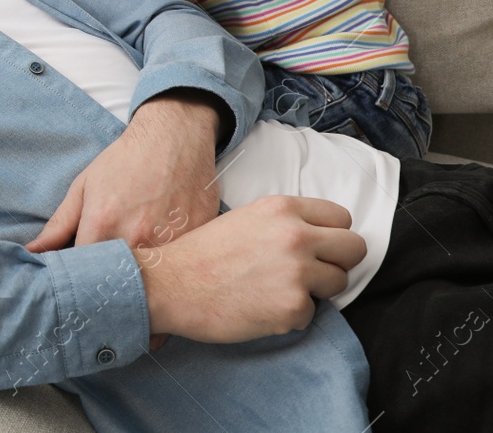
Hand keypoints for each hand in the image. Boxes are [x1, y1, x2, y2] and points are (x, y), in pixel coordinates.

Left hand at [27, 94, 221, 350]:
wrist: (175, 138)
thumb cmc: (126, 160)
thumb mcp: (84, 187)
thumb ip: (59, 226)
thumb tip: (33, 254)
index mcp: (103, 226)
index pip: (83, 278)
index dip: (76, 294)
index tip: (74, 304)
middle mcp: (137, 240)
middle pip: (118, 292)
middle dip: (108, 309)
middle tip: (100, 320)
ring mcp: (171, 245)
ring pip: (154, 295)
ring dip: (142, 308)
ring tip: (129, 315)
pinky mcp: (197, 245)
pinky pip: (181, 282)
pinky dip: (170, 293)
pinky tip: (160, 297)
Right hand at [141, 195, 365, 342]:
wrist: (169, 285)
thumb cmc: (201, 254)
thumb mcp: (245, 219)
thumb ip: (284, 223)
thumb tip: (317, 237)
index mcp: (282, 209)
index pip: (342, 218)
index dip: (331, 235)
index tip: (318, 247)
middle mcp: (296, 236)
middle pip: (355, 248)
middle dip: (337, 262)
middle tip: (311, 272)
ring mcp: (297, 273)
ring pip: (339, 283)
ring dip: (315, 290)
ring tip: (278, 290)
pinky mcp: (293, 307)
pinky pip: (312, 314)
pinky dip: (290, 315)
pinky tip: (260, 307)